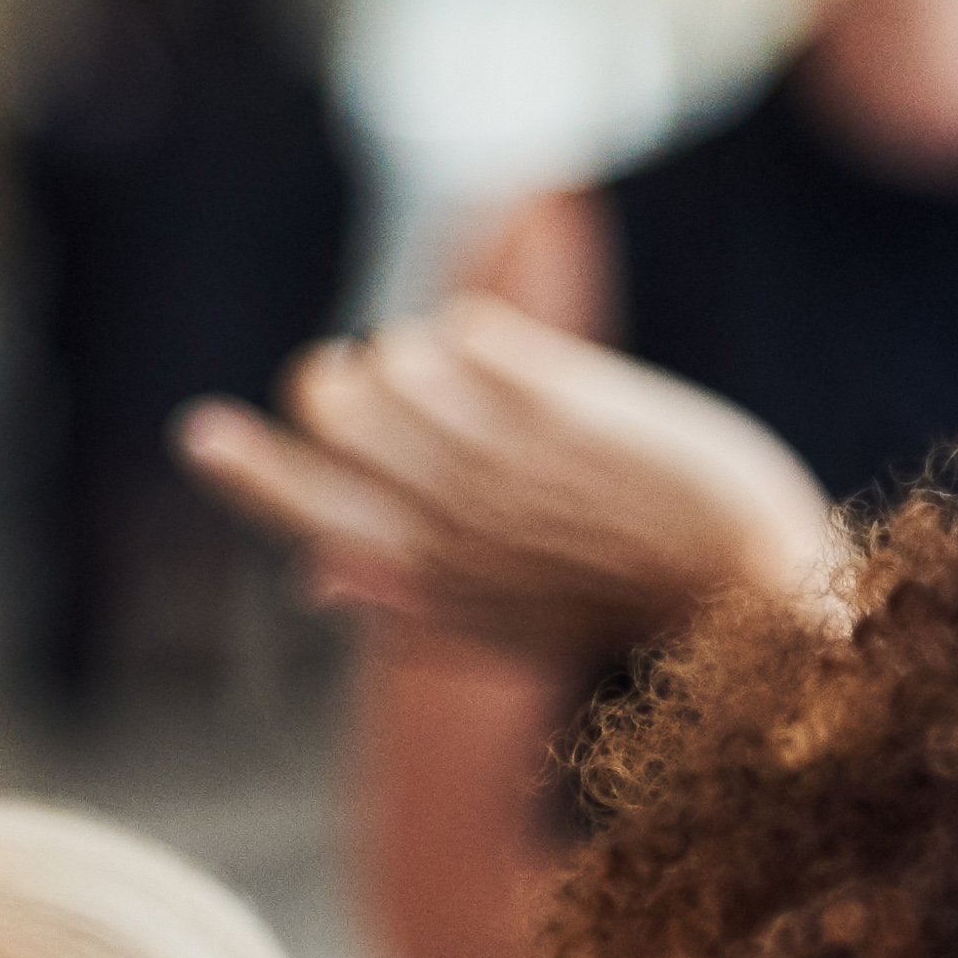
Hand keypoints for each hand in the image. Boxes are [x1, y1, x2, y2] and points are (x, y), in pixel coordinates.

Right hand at [177, 298, 848, 662]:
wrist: (756, 594)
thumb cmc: (631, 607)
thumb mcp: (506, 625)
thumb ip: (408, 599)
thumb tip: (316, 582)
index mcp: (428, 580)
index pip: (304, 512)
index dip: (245, 469)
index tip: (200, 428)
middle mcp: (454, 517)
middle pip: (336, 416)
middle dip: (341, 386)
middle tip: (371, 388)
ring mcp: (507, 458)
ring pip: (394, 363)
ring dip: (409, 358)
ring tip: (443, 380)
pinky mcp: (563, 403)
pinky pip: (464, 332)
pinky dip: (466, 336)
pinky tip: (491, 358)